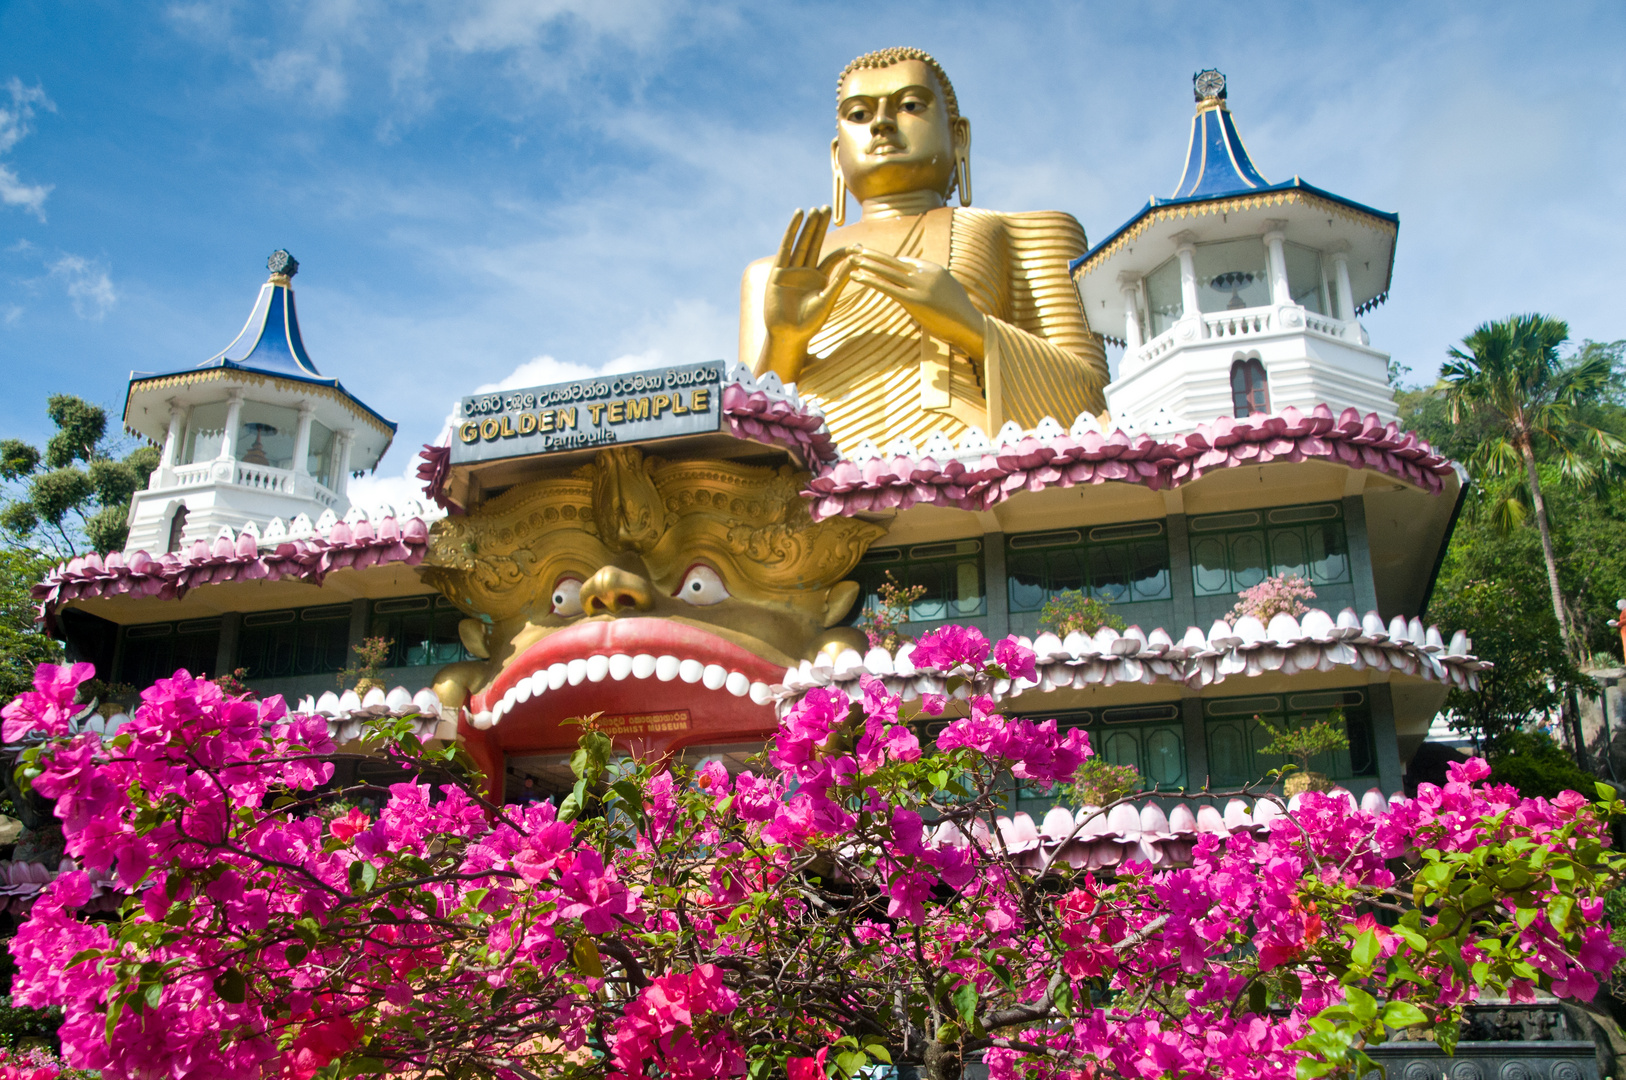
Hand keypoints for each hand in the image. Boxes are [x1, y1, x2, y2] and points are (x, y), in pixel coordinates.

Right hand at [759, 207, 853, 382]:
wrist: (788, 335)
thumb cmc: (809, 323)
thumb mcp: (828, 299)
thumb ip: (840, 279)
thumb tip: (856, 259)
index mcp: (820, 279)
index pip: (833, 258)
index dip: (844, 250)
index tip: (857, 244)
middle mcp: (805, 272)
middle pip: (815, 243)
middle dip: (821, 226)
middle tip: (829, 208)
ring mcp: (791, 270)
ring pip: (802, 243)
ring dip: (809, 226)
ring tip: (816, 209)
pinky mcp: (778, 271)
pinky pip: (786, 247)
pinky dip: (792, 231)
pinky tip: (798, 216)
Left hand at [849, 250, 985, 357]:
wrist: (971, 324)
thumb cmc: (960, 314)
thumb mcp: (947, 293)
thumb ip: (933, 286)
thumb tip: (925, 288)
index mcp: (933, 269)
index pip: (904, 262)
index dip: (885, 261)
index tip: (870, 256)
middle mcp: (925, 273)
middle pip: (892, 261)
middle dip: (871, 254)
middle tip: (854, 246)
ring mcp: (919, 286)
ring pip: (887, 271)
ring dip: (867, 263)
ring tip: (850, 257)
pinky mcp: (914, 300)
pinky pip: (887, 287)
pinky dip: (870, 280)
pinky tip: (857, 275)